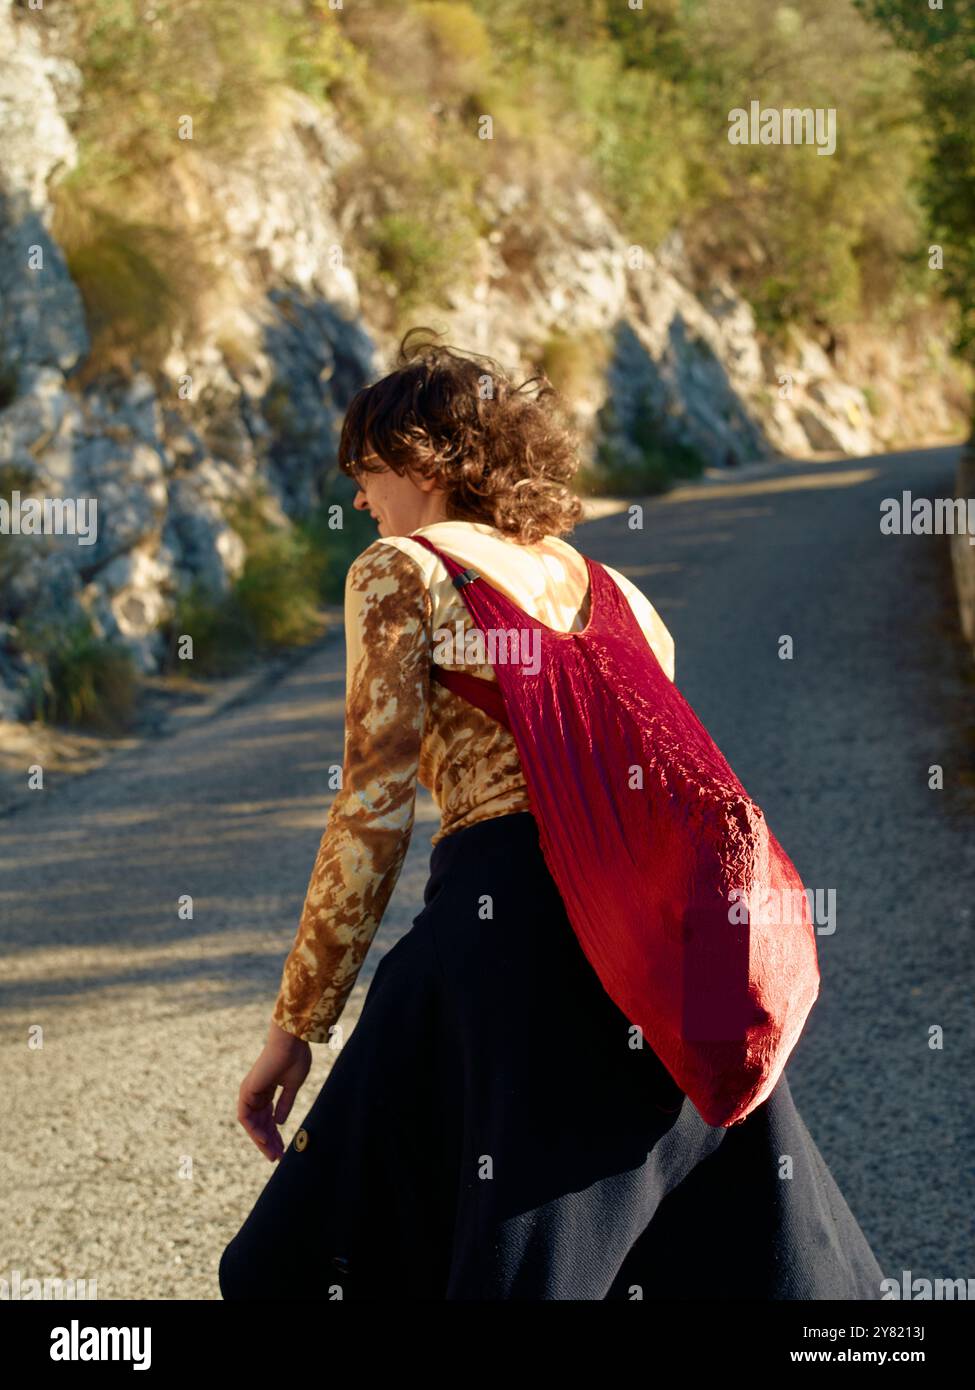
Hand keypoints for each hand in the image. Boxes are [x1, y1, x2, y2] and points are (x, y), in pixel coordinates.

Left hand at [237, 1022, 312, 1161]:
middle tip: (278, 1157)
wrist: (291, 1042)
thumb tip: (280, 1123)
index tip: (284, 1149)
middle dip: (269, 1142)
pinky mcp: (247, 1091)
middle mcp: (256, 1093)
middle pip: (260, 1124)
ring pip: (252, 1124)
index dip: (275, 1135)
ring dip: (261, 1140)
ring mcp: (250, 1093)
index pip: (268, 1119)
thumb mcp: (292, 1086)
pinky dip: (254, 1130)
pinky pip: (246, 1117)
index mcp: (267, 1091)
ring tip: (273, 1154)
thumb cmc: (295, 1058)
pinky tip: (265, 1140)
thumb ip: (285, 1104)